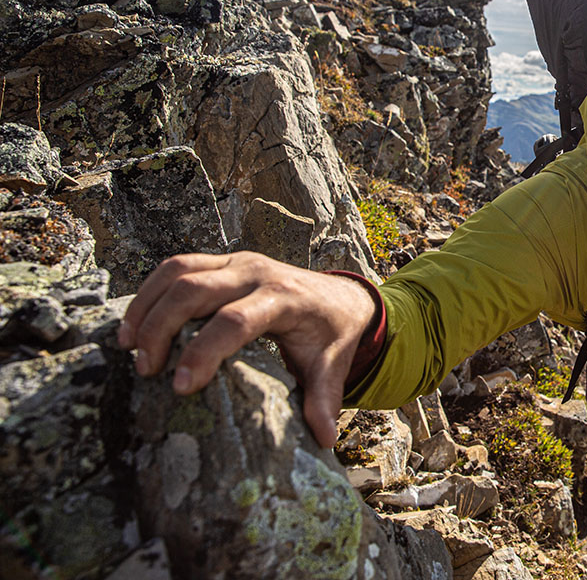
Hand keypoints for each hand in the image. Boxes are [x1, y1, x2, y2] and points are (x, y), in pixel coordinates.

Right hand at [119, 252, 376, 448]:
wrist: (343, 296)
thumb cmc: (332, 335)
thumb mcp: (333, 367)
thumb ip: (324, 400)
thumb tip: (325, 440)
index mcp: (285, 299)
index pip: (235, 321)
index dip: (204, 352)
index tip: (181, 386)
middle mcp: (257, 273)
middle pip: (195, 290)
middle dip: (161, 329)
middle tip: (146, 371)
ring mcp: (238, 262)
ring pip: (179, 271)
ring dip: (147, 306)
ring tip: (127, 348)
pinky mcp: (223, 261)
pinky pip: (177, 266)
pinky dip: (150, 291)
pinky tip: (135, 324)